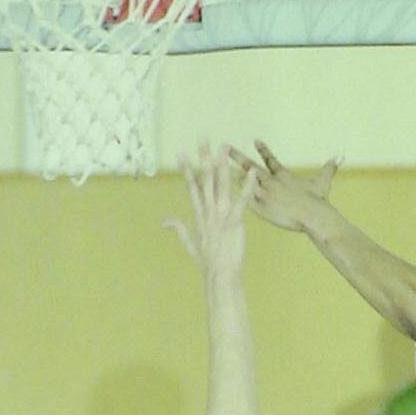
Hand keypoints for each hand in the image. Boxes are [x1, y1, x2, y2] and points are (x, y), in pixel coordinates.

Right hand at [166, 144, 254, 276]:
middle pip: (205, 179)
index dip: (187, 170)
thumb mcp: (189, 243)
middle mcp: (209, 211)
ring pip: (221, 185)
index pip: (192, 187)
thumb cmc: (208, 263)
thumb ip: (178, 228)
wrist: (221, 276)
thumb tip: (164, 221)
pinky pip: (242, 200)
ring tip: (224, 147)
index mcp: (199, 215)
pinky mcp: (235, 222)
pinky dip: (247, 186)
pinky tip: (251, 173)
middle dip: (203, 158)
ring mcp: (221, 216)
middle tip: (203, 138)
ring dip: (223, 165)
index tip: (181, 153)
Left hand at [230, 140, 339, 232]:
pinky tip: (219, 194)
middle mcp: (271, 181)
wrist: (313, 216)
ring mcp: (264, 195)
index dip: (263, 149)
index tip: (255, 140)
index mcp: (283, 175)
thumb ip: (329, 167)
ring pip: (243, 182)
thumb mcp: (323, 182)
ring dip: (229, 175)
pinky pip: (244, 201)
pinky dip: (232, 197)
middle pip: (250, 166)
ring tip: (216, 169)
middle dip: (236, 157)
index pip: (270, 159)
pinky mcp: (262, 208)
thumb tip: (341, 155)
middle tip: (224, 147)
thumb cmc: (319, 201)